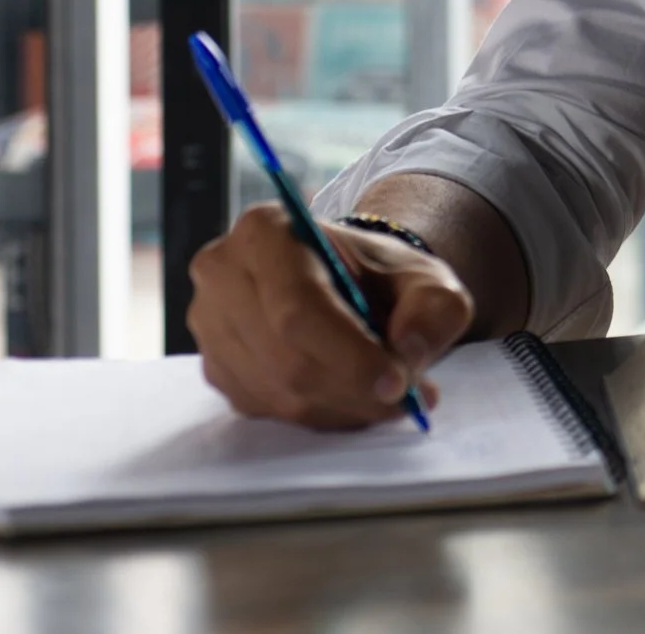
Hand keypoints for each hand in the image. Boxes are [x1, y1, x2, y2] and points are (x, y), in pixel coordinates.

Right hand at [187, 204, 475, 429]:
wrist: (350, 281)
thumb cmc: (382, 275)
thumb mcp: (427, 277)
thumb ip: (434, 307)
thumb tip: (408, 351)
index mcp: (267, 231)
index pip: (299, 306)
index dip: (349, 353)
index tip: (398, 383)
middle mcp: (223, 274)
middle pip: (287, 358)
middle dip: (355, 387)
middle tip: (408, 397)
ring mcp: (210, 327)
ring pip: (280, 392)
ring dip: (344, 406)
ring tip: (389, 393)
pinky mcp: (217, 370)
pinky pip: (270, 409)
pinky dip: (323, 413)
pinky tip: (353, 394)